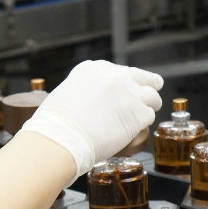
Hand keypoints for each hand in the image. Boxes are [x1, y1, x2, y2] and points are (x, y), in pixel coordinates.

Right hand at [20, 60, 162, 179]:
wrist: (62, 138)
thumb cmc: (55, 124)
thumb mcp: (65, 93)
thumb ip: (83, 92)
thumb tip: (88, 104)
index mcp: (93, 69)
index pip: (117, 70)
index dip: (123, 82)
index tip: (125, 88)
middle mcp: (114, 76)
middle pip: (142, 77)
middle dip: (148, 84)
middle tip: (152, 90)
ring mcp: (129, 94)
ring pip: (152, 96)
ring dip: (150, 104)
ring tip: (149, 112)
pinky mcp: (139, 114)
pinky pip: (149, 116)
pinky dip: (144, 123)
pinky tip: (137, 129)